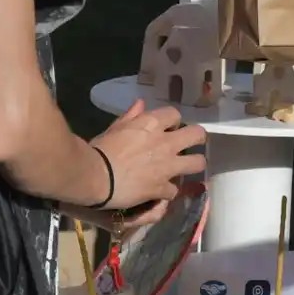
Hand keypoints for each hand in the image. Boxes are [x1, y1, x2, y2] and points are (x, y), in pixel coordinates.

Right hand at [90, 100, 205, 211]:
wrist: (95, 175)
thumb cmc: (101, 149)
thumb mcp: (115, 128)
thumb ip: (131, 116)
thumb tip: (141, 103)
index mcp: (152, 123)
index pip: (175, 114)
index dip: (173, 121)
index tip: (169, 127)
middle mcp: (166, 142)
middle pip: (197, 134)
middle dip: (197, 137)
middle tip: (191, 143)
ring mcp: (167, 166)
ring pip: (197, 163)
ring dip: (193, 164)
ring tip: (187, 167)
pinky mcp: (162, 187)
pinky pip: (175, 190)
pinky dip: (168, 191)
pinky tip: (162, 191)